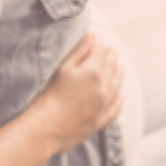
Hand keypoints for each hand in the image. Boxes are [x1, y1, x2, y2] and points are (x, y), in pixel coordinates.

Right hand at [30, 31, 124, 152]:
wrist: (44, 129)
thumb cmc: (48, 96)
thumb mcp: (62, 68)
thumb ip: (80, 50)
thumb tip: (93, 36)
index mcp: (94, 72)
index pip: (100, 52)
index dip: (98, 43)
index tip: (97, 38)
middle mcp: (104, 89)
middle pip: (111, 67)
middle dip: (111, 56)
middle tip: (111, 49)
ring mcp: (103, 106)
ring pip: (116, 86)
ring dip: (119, 75)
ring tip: (120, 67)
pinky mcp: (99, 121)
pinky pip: (115, 109)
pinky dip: (119, 100)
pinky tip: (121, 96)